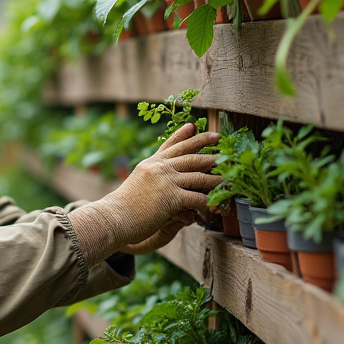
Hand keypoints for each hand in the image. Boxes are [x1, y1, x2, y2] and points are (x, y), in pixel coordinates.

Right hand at [68, 123, 221, 263]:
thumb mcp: (137, 184)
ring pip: (198, 176)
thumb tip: (161, 176)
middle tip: (220, 139)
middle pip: (189, 155)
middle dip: (206, 146)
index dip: (183, 135)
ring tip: (229, 176)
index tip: (193, 126)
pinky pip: (197, 197)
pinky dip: (209, 202)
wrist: (114, 217)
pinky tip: (219, 203)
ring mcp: (166, 181)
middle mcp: (159, 169)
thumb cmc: (123, 207)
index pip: (169, 146)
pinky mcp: (171, 198)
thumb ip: (150, 177)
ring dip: (216, 177)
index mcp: (151, 164)